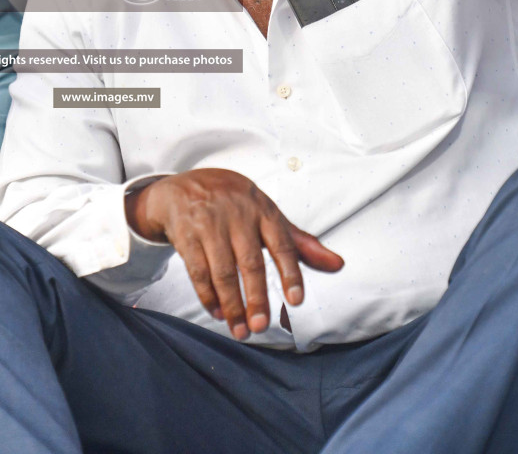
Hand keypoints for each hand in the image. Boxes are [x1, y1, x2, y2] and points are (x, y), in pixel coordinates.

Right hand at [126, 169, 343, 339]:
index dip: (290, 273)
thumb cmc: (231, 203)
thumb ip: (299, 242)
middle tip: (262, 327)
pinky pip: (197, 271)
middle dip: (257, 299)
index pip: (282, 244)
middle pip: (251, 263)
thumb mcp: (265, 214)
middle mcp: (237, 215)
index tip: (296, 301)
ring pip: (223, 271)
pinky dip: (208, 296)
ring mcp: (209, 224)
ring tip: (240, 330)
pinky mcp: (185, 234)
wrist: (180, 188)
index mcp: (262, 209)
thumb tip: (337, 265)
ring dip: (232, 305)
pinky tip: (218, 312)